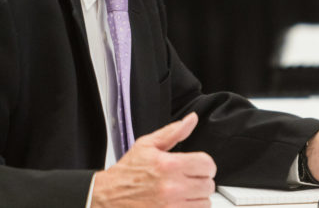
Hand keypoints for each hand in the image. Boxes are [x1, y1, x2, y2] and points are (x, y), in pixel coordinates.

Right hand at [91, 112, 215, 206]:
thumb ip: (173, 132)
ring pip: (204, 203)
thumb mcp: (147, 145)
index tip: (199, 166)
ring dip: (198, 197)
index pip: (207, 164)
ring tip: (184, 192)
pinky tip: (180, 202)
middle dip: (202, 180)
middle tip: (190, 179)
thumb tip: (191, 120)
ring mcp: (171, 207)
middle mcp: (172, 187)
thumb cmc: (128, 172)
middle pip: (208, 185)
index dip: (205, 164)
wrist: (109, 196)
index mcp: (168, 165)